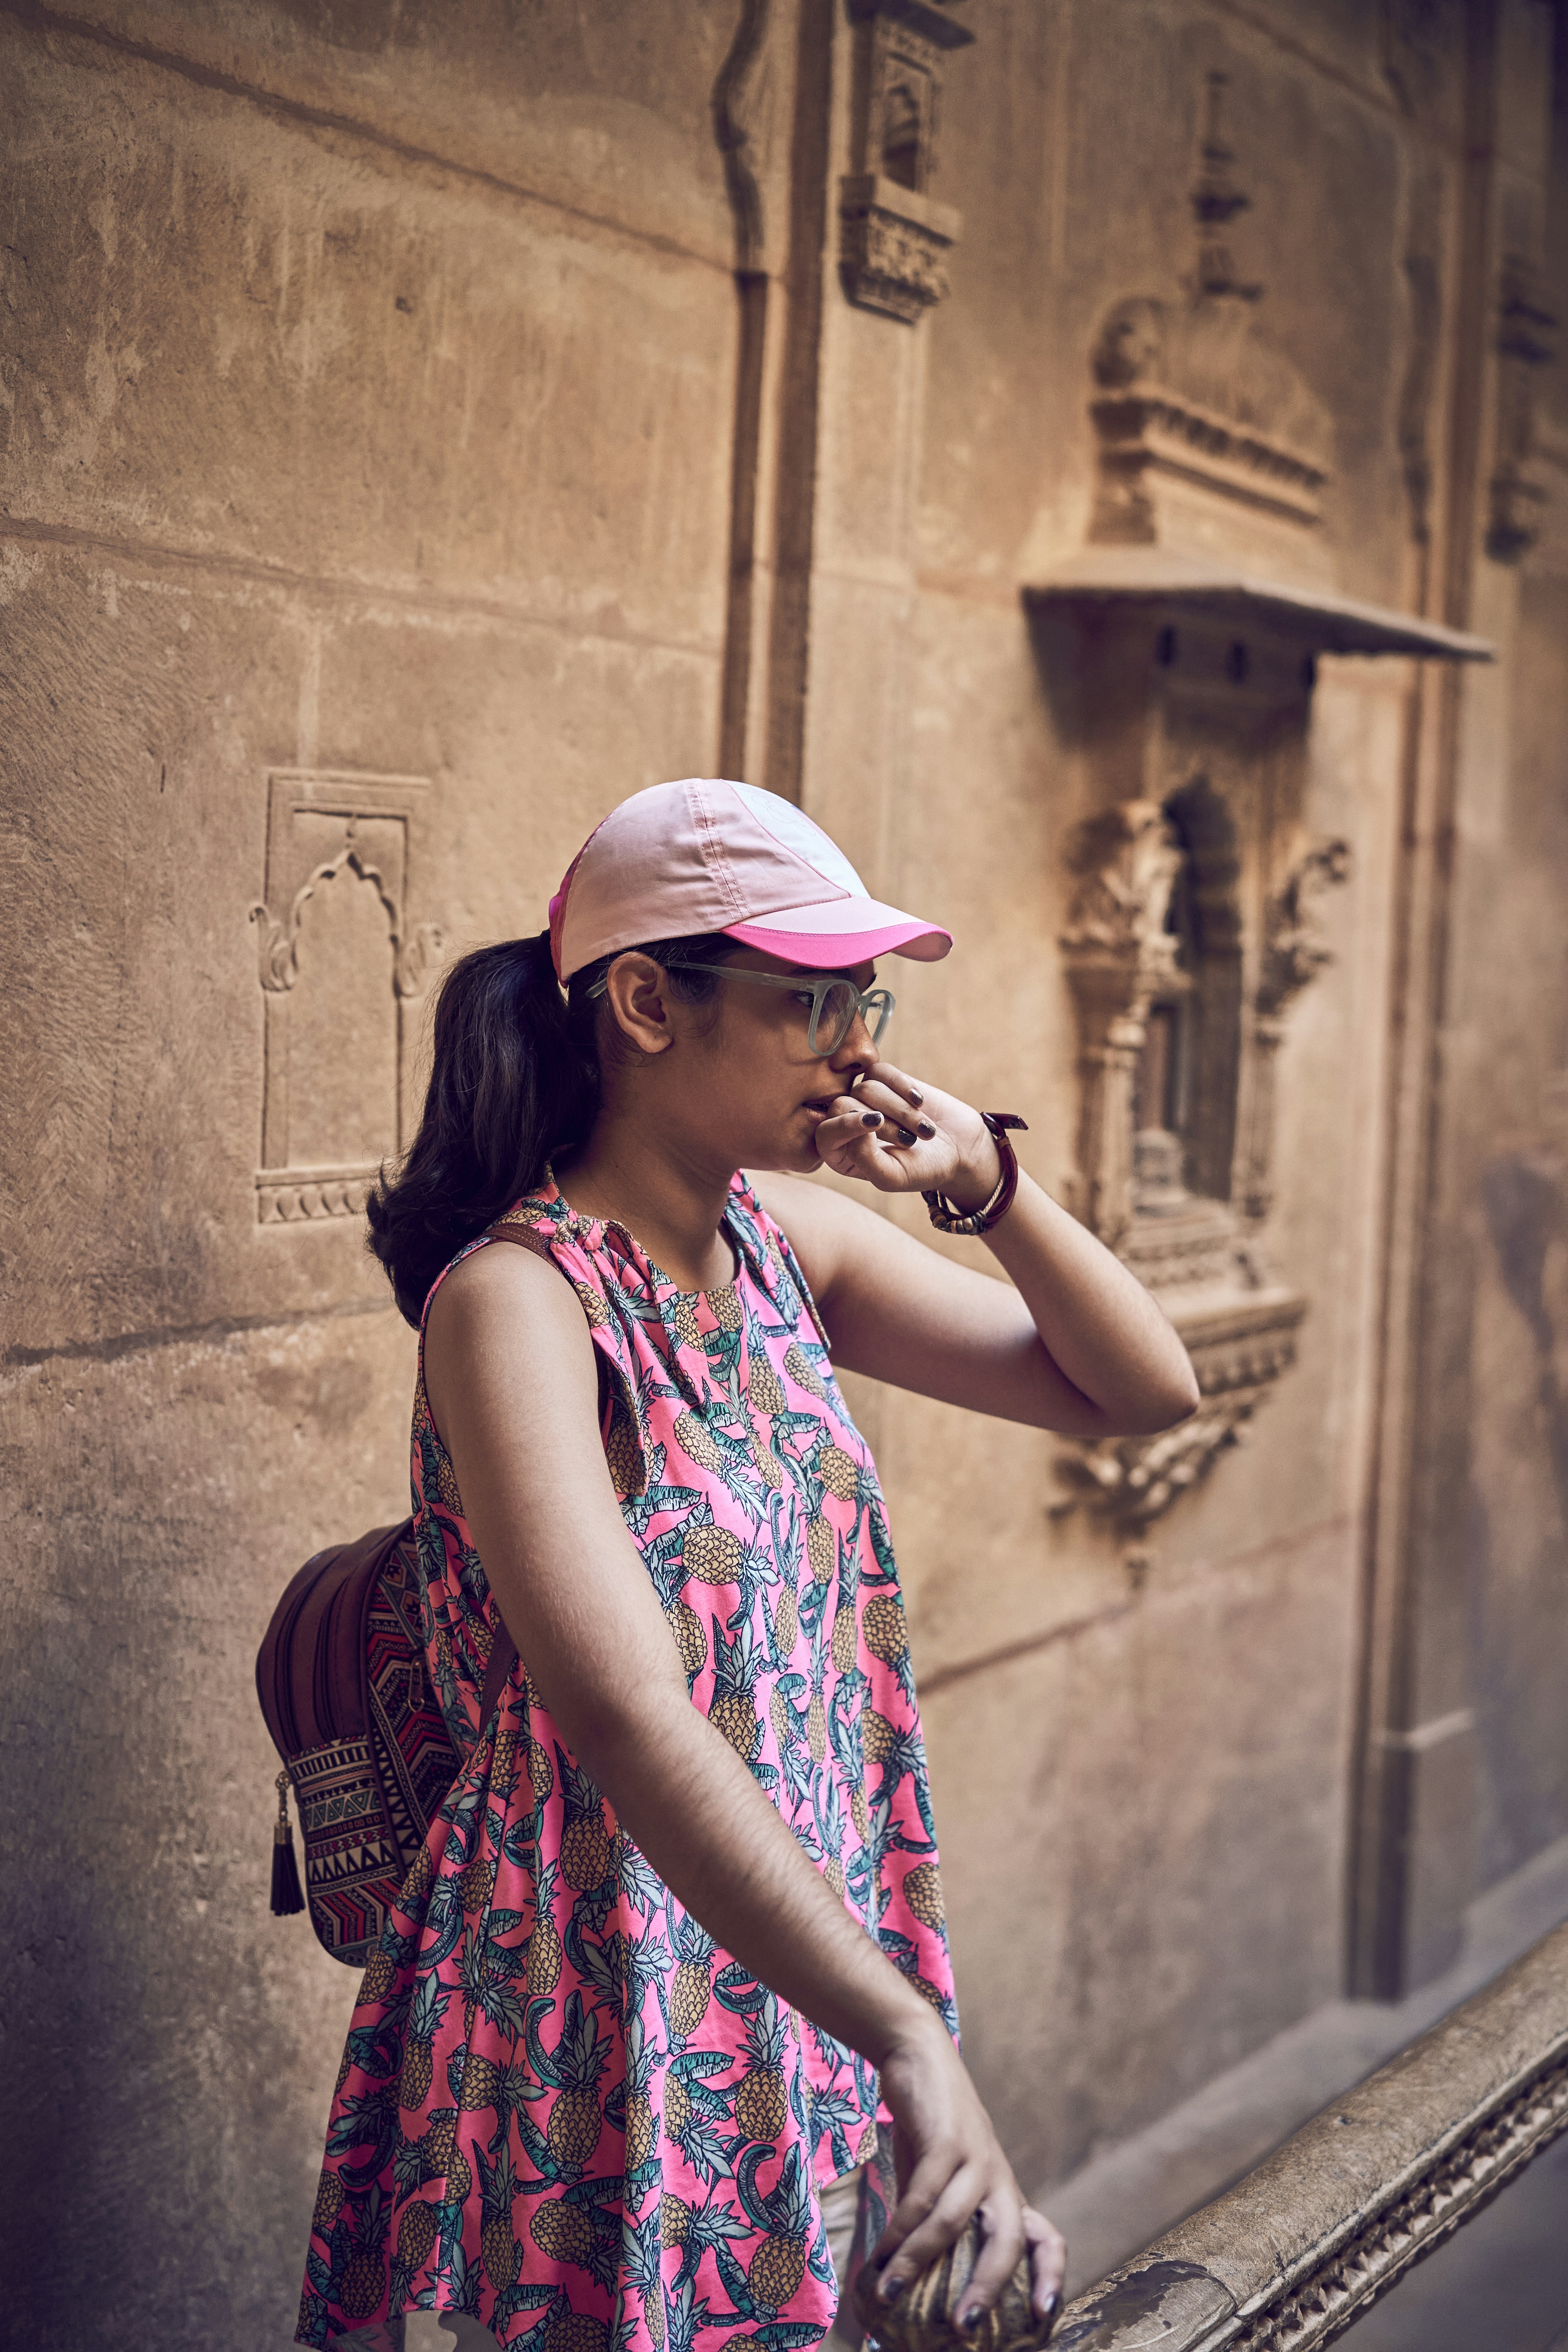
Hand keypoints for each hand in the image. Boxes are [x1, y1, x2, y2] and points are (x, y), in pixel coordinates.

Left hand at [811, 1063, 1002, 1213]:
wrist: (958, 1149)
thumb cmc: (922, 1169)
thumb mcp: (892, 1176)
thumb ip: (863, 1157)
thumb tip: (852, 1122)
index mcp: (840, 1152)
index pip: (825, 1131)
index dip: (847, 1125)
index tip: (877, 1124)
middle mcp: (847, 1123)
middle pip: (843, 1104)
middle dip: (882, 1122)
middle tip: (910, 1141)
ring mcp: (864, 1099)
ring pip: (866, 1088)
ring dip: (901, 1110)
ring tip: (923, 1130)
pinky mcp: (884, 1080)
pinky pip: (880, 1070)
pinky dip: (902, 1085)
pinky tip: (920, 1102)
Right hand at [857, 2010, 1065, 2334]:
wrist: (918, 2053)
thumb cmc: (928, 2127)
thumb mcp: (941, 2178)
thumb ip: (936, 2222)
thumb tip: (908, 2281)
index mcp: (1004, 2193)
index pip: (1047, 2239)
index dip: (1051, 2279)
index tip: (1043, 2319)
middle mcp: (998, 2178)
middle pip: (1009, 2240)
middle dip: (988, 2287)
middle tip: (963, 2329)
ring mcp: (974, 2156)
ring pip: (953, 2220)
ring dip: (918, 2261)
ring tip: (888, 2294)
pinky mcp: (945, 2138)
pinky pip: (922, 2194)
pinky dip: (900, 2228)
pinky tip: (878, 2251)